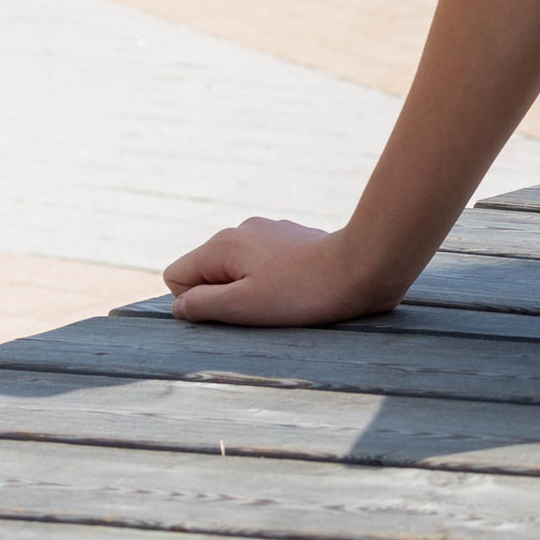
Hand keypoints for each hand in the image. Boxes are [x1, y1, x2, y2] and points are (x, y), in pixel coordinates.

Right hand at [162, 216, 402, 329]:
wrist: (362, 265)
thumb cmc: (302, 292)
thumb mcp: (243, 306)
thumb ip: (202, 305)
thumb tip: (180, 306)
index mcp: (222, 244)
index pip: (177, 276)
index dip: (197, 302)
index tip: (233, 308)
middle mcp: (240, 230)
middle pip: (208, 271)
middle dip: (227, 296)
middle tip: (262, 306)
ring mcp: (268, 231)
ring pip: (238, 269)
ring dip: (253, 289)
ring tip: (285, 298)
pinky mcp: (293, 239)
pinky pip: (266, 264)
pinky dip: (276, 280)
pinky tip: (301, 288)